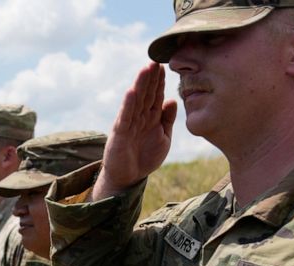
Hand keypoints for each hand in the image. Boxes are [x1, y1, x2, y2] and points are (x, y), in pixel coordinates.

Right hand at [92, 62, 177, 199]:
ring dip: (140, 85)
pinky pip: (125, 117)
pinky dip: (128, 104)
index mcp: (150, 117)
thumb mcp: (163, 137)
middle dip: (151, 77)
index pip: (156, 95)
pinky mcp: (120, 133)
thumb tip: (173, 100)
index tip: (165, 65)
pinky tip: (132, 91)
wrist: (128, 178)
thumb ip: (167, 120)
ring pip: (136, 101)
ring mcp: (129, 124)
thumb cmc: (145, 157)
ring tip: (145, 69)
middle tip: (156, 60)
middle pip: (146, 93)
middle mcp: (139, 117)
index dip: (160, 81)